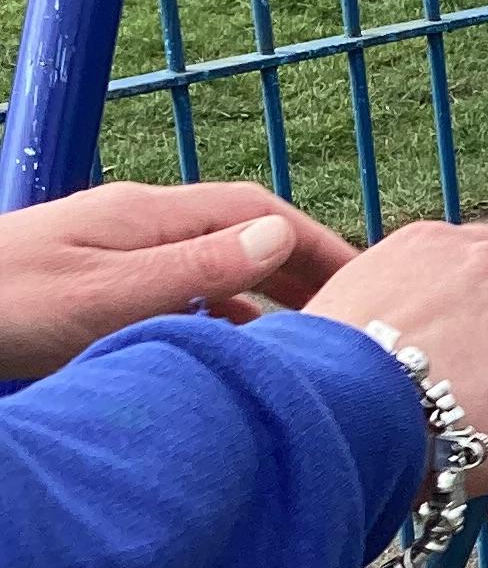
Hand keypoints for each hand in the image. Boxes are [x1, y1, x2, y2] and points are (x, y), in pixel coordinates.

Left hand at [0, 180, 358, 378]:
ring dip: (264, 300)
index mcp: (146, 215)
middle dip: (303, 270)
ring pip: (212, 268)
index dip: (318, 244)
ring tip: (308, 343)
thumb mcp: (105, 297)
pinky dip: (221, 319)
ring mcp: (114, 256)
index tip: (371, 283)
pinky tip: (233, 355)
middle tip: (355, 316)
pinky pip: (180, 295)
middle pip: (240, 235)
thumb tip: (274, 237)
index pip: (257, 212)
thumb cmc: (3, 308)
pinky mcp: (95, 290)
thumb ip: (194, 269)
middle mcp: (136, 226)